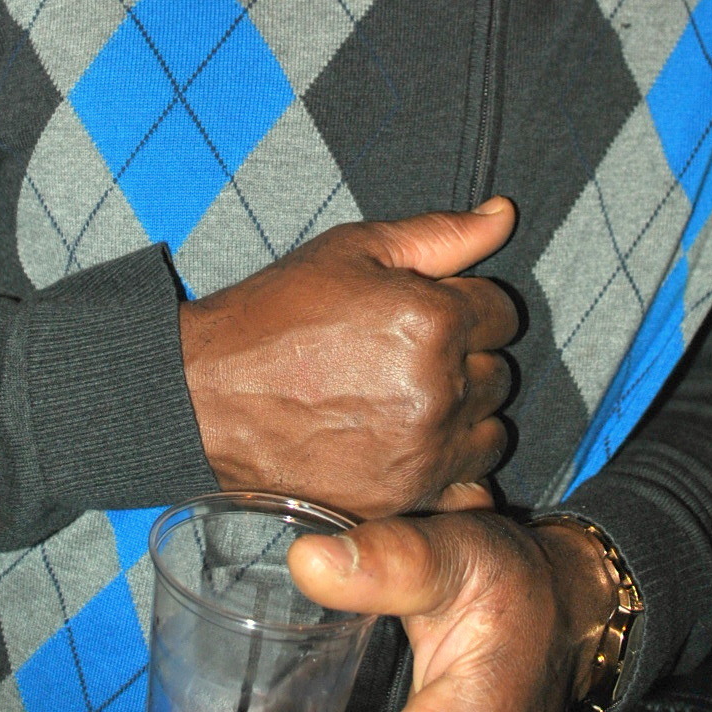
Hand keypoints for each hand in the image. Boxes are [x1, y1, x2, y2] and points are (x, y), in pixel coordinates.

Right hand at [178, 199, 518, 519]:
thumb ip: (442, 235)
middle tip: (405, 354)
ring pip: (490, 432)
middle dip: (466, 359)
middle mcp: (438, 390)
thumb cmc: (277, 314)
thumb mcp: (355, 250)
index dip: (465, 305)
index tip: (424, 312)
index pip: (503, 313)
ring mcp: (421, 451)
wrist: (207, 394)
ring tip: (405, 398)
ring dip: (464, 415)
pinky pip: (466, 486)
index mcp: (433, 321)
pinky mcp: (401, 497)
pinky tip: (408, 444)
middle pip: (499, 374)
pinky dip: (449, 467)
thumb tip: (504, 214)